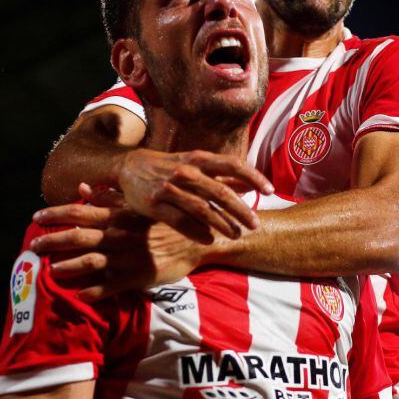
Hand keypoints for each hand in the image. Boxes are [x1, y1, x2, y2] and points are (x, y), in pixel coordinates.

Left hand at [31, 189, 211, 300]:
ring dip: (69, 267)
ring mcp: (127, 256)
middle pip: (78, 237)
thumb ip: (108, 198)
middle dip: (53, 241)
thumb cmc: (163, 221)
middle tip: (32, 247)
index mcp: (117, 216)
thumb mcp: (137, 205)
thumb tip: (82, 188)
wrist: (196, 240)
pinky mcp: (138, 276)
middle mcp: (118, 235)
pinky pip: (111, 286)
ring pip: (91, 261)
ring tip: (52, 271)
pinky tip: (80, 295)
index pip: (79, 212)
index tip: (36, 217)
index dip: (55, 214)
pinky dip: (94, 292)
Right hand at [116, 148, 272, 242]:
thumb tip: (251, 187)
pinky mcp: (154, 204)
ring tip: (236, 235)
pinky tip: (209, 240)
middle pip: (220, 192)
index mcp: (198, 158)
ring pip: (202, 209)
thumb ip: (222, 176)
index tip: (270, 190)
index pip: (233, 164)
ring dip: (222, 224)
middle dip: (240, 210)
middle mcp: (186, 171)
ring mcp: (169, 187)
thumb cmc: (168, 166)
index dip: (253, 177)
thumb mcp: (195, 165)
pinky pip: (180, 221)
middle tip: (255, 224)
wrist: (128, 167)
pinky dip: (197, 232)